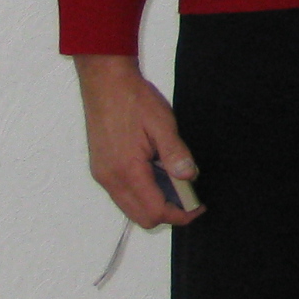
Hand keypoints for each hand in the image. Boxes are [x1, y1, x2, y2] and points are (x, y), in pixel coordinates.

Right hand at [75, 53, 201, 229]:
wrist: (104, 81)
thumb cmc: (133, 99)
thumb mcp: (162, 124)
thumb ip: (175, 153)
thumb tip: (189, 177)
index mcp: (126, 170)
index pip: (155, 211)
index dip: (180, 214)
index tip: (198, 206)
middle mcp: (110, 179)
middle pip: (142, 217)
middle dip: (168, 213)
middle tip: (189, 196)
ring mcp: (102, 175)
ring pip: (131, 207)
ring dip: (155, 202)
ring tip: (175, 180)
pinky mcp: (100, 168)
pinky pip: (122, 193)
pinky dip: (142, 192)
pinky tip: (157, 172)